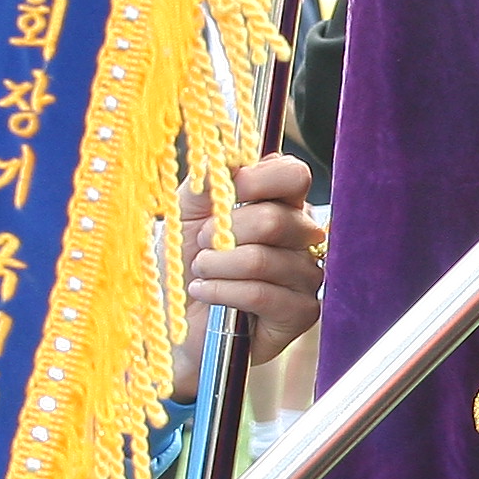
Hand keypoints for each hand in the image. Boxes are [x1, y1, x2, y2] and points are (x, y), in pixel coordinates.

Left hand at [181, 154, 324, 351]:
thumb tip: (229, 154)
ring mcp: (305, 275)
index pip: (293, 175)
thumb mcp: (186, 213)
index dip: (259, 179)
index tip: (226, 193)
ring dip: (217, 266)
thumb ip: (209, 180)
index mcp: (279, 204)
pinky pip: (263, 294)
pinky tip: (205, 293)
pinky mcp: (301, 313)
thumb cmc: (182, 266)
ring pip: (264, 260)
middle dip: (224, 233)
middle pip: (275, 219)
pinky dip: (223, 292)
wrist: (173, 323)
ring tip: (199, 273)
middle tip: (201, 247)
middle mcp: (301, 237)